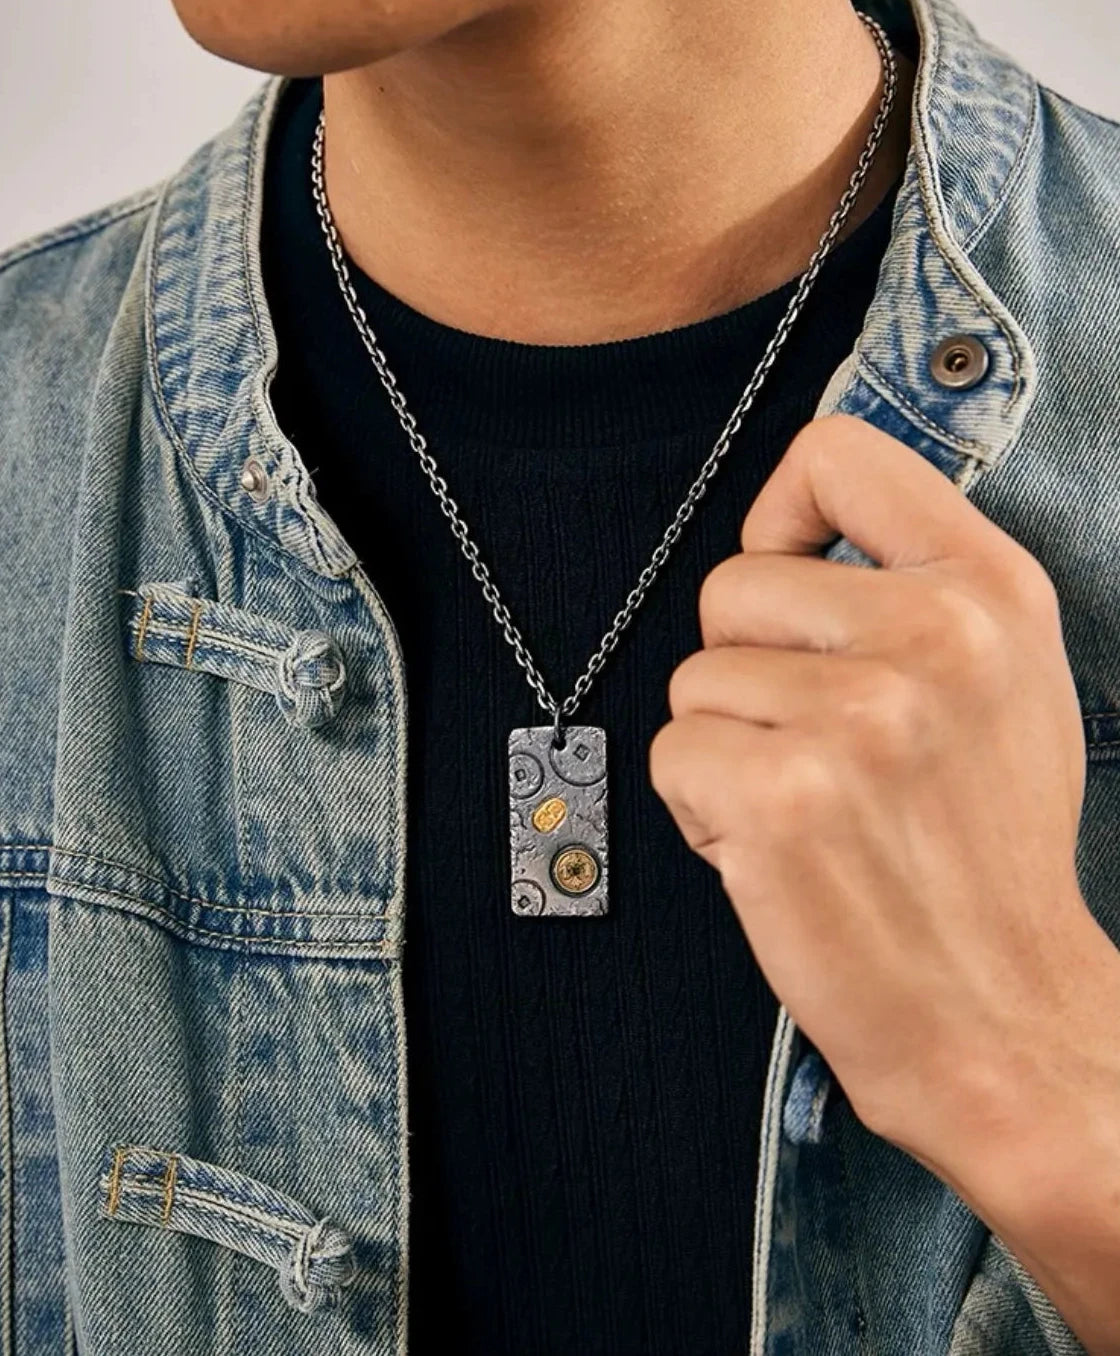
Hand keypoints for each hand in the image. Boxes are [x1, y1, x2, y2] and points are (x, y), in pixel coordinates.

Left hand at [650, 412, 1092, 1169]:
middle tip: (814, 749)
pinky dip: (700, 809)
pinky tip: (774, 851)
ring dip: (728, 749)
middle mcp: (932, 637)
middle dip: (746, 670)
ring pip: (694, 681)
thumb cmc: (983, 848)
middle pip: (731, 587)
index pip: (835, 455)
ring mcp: (856, 718)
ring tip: (809, 810)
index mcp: (989, 590)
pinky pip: (673, 755)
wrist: (1002, 1012)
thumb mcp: (1006, 682)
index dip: (781, 515)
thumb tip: (801, 525)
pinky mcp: (781, 798)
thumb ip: (919, 585)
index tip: (789, 575)